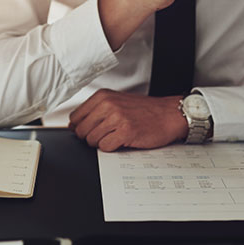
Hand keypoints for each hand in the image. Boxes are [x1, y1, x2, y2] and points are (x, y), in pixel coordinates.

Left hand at [68, 89, 187, 151]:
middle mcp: (108, 105)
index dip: (81, 128)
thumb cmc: (145, 110)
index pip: (75, 117)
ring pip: (91, 140)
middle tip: (105, 135)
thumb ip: (96, 111)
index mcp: (103, 96)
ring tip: (116, 137)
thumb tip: (74, 125)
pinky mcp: (125, 132)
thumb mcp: (117, 102)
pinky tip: (122, 141)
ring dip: (102, 143)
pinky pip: (105, 147)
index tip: (90, 130)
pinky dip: (111, 148)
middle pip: (81, 130)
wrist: (169, 114)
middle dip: (90, 138)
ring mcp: (116, 118)